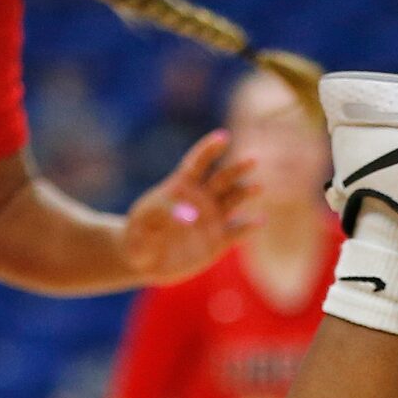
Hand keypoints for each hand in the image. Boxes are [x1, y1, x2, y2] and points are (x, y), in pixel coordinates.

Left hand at [121, 132, 260, 286]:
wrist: (144, 260)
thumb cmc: (137, 239)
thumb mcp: (140, 229)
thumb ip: (158, 221)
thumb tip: (184, 216)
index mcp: (179, 188)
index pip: (197, 163)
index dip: (210, 149)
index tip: (223, 137)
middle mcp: (200, 200)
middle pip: (222, 179)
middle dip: (237, 169)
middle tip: (253, 160)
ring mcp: (211, 219)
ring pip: (233, 200)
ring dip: (246, 192)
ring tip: (258, 187)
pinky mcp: (218, 241)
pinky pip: (237, 231)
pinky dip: (249, 226)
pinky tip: (260, 220)